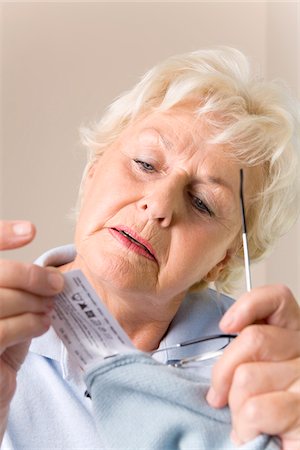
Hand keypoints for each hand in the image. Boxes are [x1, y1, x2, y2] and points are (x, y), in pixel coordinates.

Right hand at [0, 220, 63, 439]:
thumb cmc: (1, 350)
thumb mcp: (10, 314)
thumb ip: (19, 292)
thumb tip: (50, 273)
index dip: (1, 234)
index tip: (30, 231)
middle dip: (30, 276)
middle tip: (57, 284)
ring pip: (1, 299)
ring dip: (34, 302)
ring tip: (49, 308)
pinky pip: (4, 329)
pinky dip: (31, 323)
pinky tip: (43, 324)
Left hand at [206, 284, 299, 449]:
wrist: (281, 446)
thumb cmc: (267, 412)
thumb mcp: (256, 370)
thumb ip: (248, 348)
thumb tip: (227, 327)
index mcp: (294, 336)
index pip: (278, 299)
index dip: (249, 304)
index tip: (227, 325)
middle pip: (252, 339)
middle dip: (223, 372)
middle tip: (219, 395)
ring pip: (247, 377)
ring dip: (235, 407)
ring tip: (247, 420)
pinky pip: (255, 411)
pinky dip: (245, 429)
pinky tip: (256, 434)